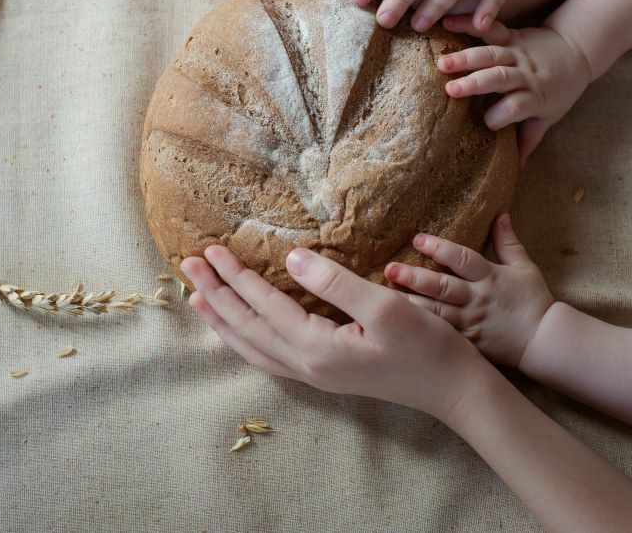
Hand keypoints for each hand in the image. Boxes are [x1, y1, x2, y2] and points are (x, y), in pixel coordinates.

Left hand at [181, 245, 485, 419]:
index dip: (235, 276)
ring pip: (251, 346)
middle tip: (187, 266)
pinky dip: (243, 338)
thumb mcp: (383, 306)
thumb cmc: (426, 345)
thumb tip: (292, 258)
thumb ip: (334, 282)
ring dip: (222, 319)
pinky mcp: (322, 375)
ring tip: (197, 296)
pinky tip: (238, 327)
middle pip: (245, 327)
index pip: (262, 305)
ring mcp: (312, 375)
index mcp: (316, 347)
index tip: (211, 250)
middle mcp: (305, 366)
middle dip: (215, 294)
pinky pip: (266, 355)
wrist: (453, 390)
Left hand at [385, 214, 554, 369]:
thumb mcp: (524, 267)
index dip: (440, 248)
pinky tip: (398, 323)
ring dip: (410, 303)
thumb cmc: (533, 300)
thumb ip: (507, 242)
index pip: (462, 260)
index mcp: (490, 277)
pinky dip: (420, 328)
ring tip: (383, 296)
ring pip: (435, 312)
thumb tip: (500, 214)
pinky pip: (439, 334)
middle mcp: (476, 299)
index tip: (418, 239)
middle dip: (414, 277)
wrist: (544, 341)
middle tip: (390, 269)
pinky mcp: (465, 341)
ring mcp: (469, 321)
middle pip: (442, 287)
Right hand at [438, 16, 592, 167]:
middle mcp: (526, 74)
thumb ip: (529, 141)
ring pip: (491, 54)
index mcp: (536, 97)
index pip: (519, 106)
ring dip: (465, 57)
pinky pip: (491, 28)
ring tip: (442, 62)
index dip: (503, 115)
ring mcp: (517, 53)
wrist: (577, 52)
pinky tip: (448, 23)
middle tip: (450, 90)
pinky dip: (470, 24)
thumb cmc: (558, 92)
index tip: (486, 124)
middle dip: (476, 83)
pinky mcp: (511, 36)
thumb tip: (517, 170)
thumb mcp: (548, 117)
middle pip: (501, 78)